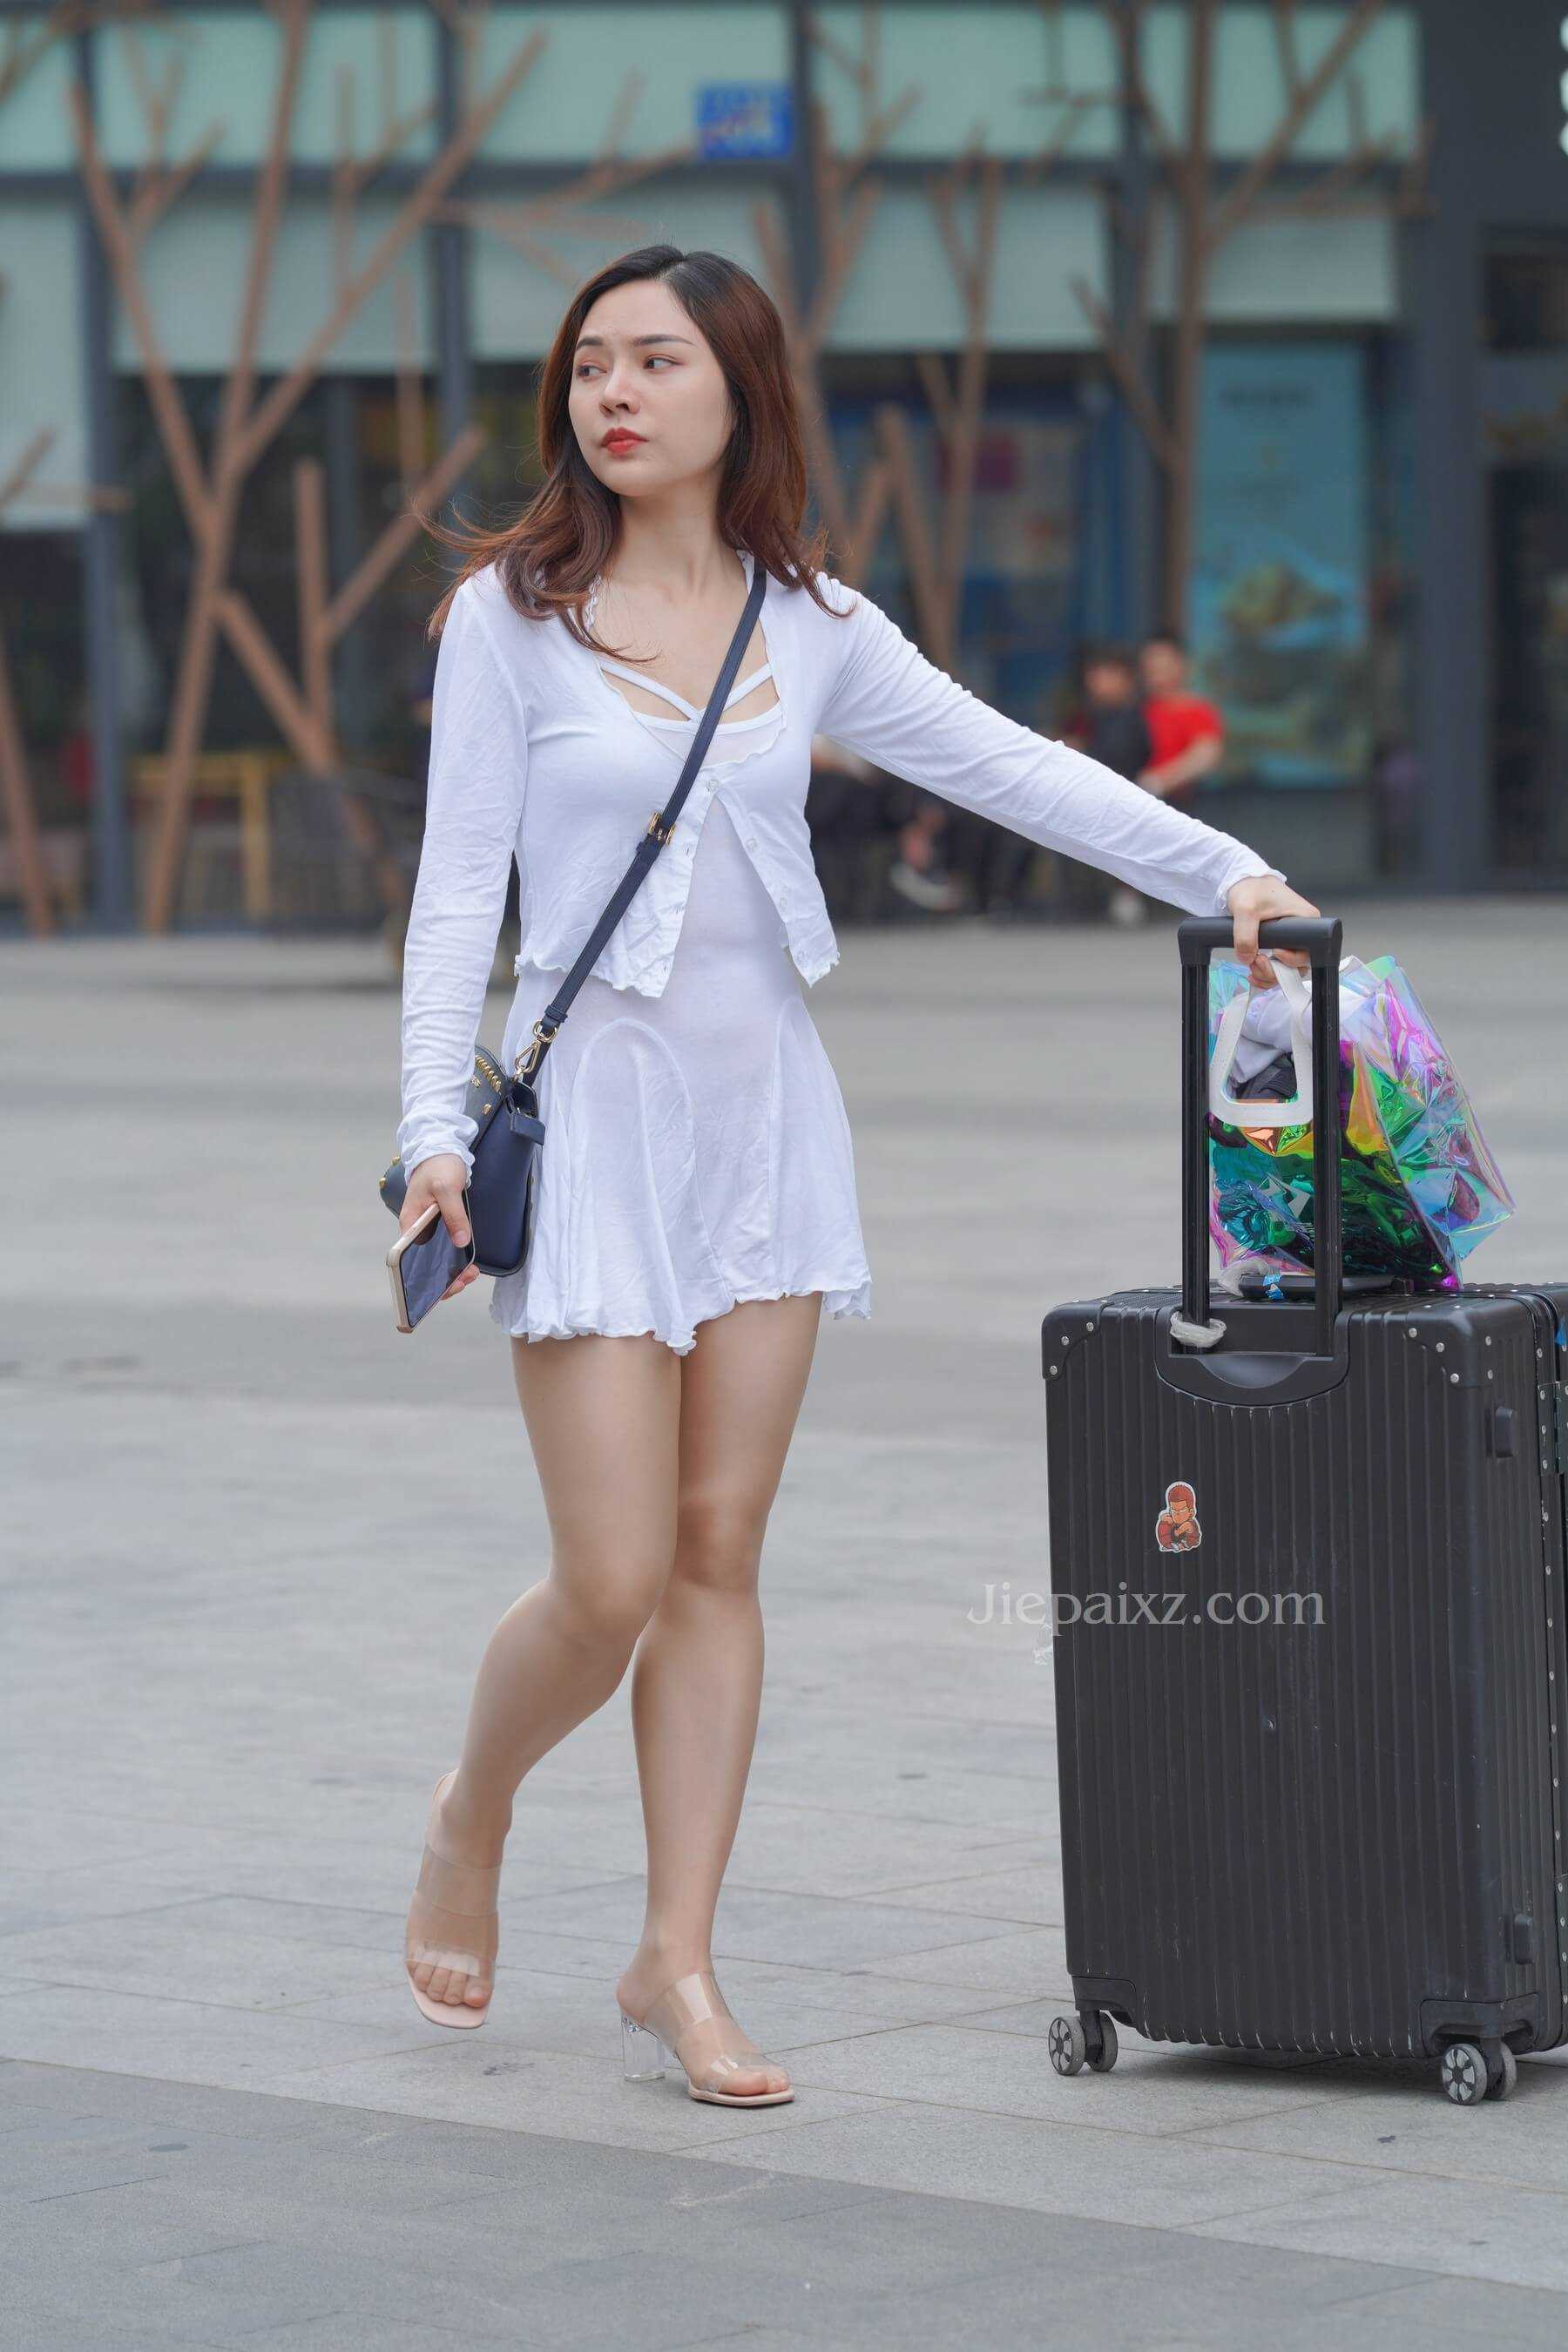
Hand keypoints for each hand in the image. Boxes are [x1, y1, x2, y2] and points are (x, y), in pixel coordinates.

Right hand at [402, 1152, 481, 1301]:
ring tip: (471, 1273)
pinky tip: (469, 1263)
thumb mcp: (447, 1188)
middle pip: (423, 1264)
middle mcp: (416, 1231)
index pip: (408, 1260)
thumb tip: (461, 1241)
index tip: (440, 1286)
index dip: (422, 1278)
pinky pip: (445, 1249)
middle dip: (442, 1279)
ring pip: (435, 1259)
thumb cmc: (438, 1166)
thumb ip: (454, 1214)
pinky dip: (456, 1258)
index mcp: (409, 1224)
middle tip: (464, 1279)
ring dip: (452, 1270)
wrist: (440, 1150)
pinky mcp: (440, 1226)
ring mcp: (427, 1230)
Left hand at [1224, 875, 1321, 988]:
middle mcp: (1303, 932)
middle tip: (1256, 963)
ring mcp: (1291, 940)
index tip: (1273, 952)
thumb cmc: (1252, 888)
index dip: (1290, 960)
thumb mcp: (1246, 908)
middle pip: (1298, 966)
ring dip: (1268, 975)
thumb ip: (1245, 934)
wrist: (1242, 883)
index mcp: (1306, 920)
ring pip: (1287, 970)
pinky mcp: (1280, 944)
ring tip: (1251, 967)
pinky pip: (1278, 967)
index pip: (1308, 951)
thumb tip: (1247, 957)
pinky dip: (1265, 974)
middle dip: (1276, 971)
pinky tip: (1253, 971)